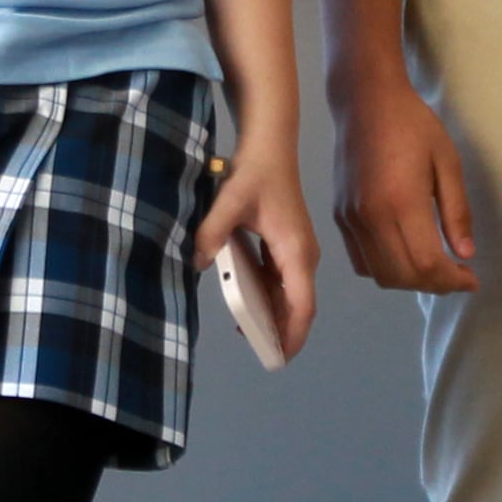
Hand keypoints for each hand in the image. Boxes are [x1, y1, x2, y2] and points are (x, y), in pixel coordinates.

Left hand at [194, 137, 323, 360]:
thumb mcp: (230, 201)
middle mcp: (303, 256)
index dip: (293, 333)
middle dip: (283, 332)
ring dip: (275, 316)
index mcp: (296, 251)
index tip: (279, 356)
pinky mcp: (287, 247)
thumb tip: (198, 262)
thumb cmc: (256, 172)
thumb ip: (213, 232)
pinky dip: (268, 298)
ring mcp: (297, 252)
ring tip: (250, 335)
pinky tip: (246, 306)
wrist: (271, 145)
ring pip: (291, 295)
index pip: (302, 303)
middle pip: (299, 305)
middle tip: (260, 354)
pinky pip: (281, 281)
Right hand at [330, 73, 476, 295]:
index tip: (471, 279)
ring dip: (410, 281)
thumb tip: (465, 254)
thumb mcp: (447, 161)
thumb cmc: (413, 124)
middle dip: (435, 285)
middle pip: (403, 276)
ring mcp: (350, 218)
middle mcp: (371, 216)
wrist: (365, 101)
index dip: (452, 280)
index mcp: (401, 201)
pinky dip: (385, 270)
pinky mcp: (339, 216)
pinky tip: (404, 254)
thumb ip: (457, 211)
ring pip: (380, 275)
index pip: (427, 263)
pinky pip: (361, 261)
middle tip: (457, 275)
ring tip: (434, 268)